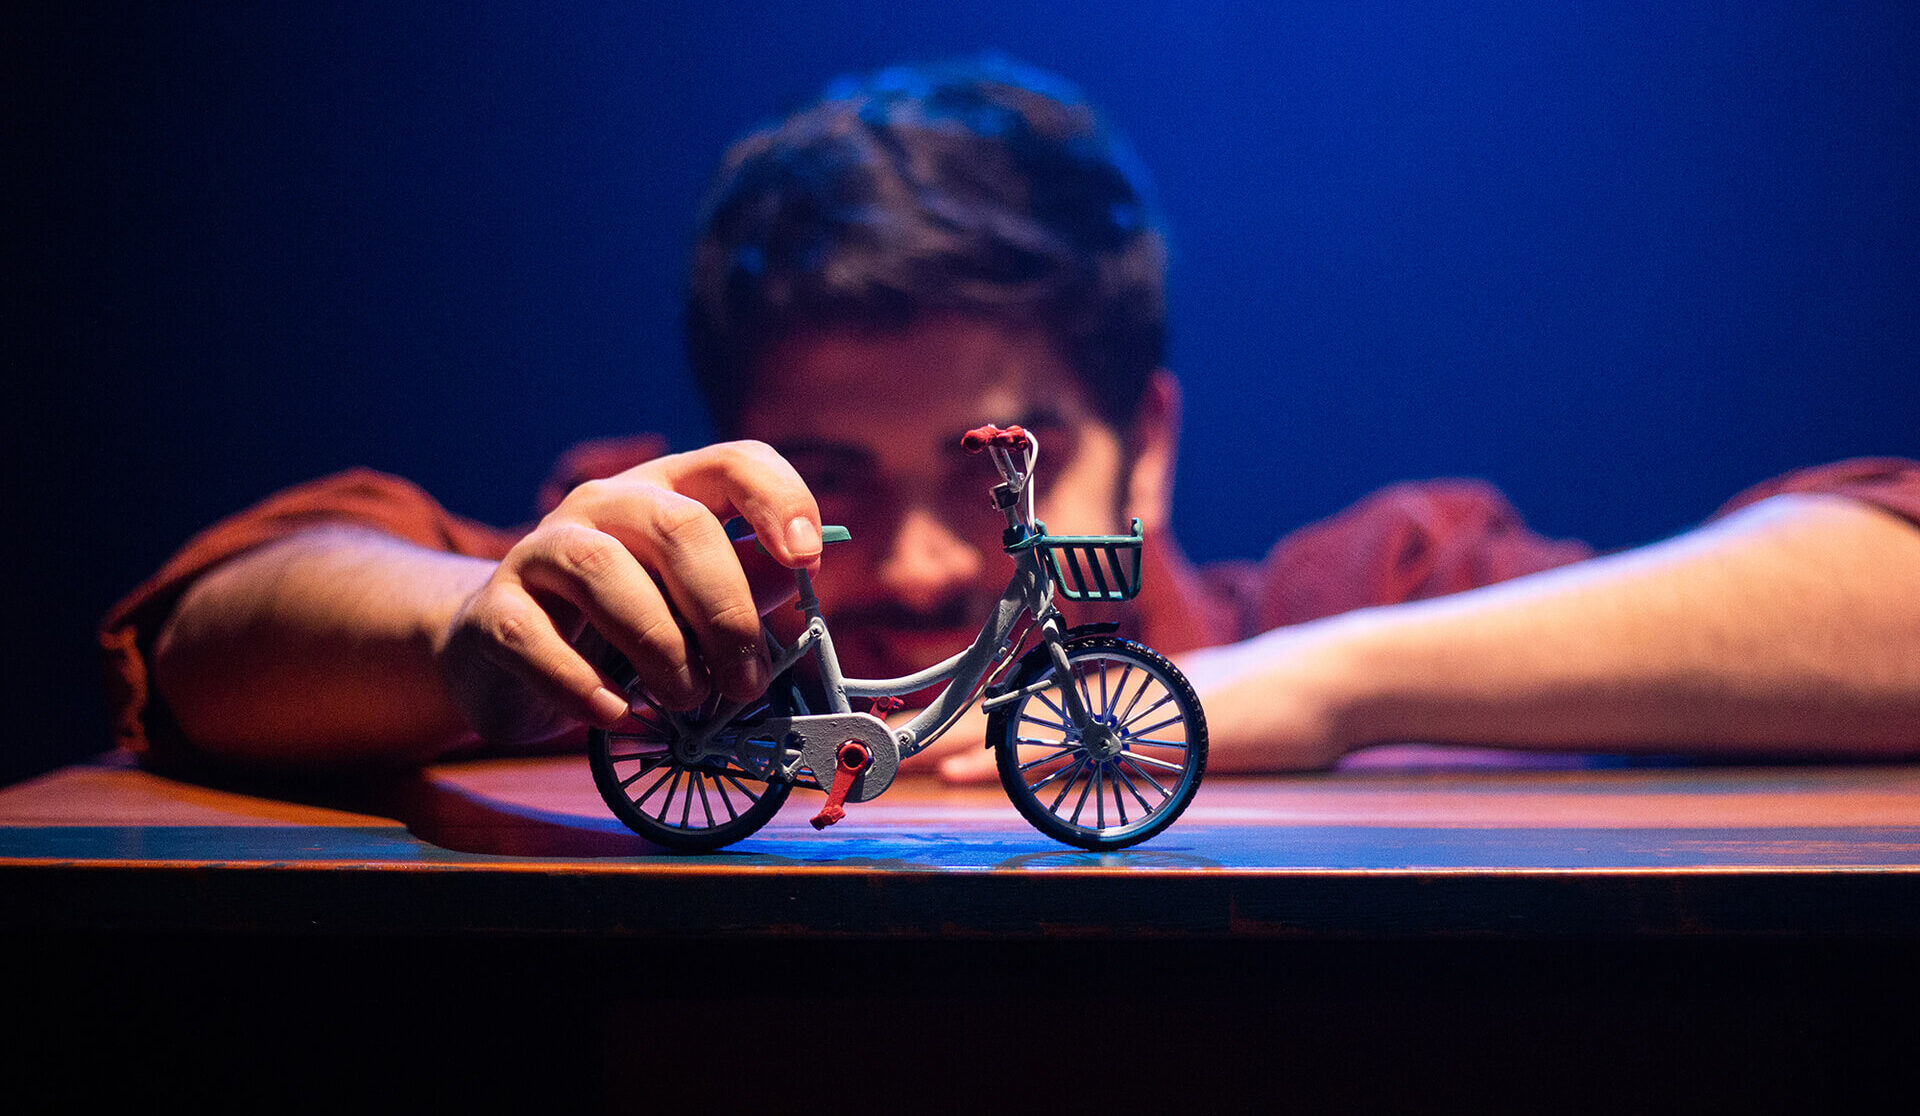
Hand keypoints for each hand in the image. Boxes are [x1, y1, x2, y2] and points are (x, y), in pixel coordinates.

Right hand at [434, 441, 822, 746]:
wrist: (503, 652)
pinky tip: (615, 713)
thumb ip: (743, 587)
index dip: (780, 501)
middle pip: (678, 525)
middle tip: (745, 681)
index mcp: (666, 493)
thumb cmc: (619, 625)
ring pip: (604, 570)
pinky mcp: (495, 609)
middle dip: (725, 611)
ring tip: (685, 698)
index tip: (807, 560)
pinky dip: (582, 684)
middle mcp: (603, 505)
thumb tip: (794, 581)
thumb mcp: (689, 603)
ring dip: (662, 647)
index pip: (734, 463)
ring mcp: (541, 550)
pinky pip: (534, 637)